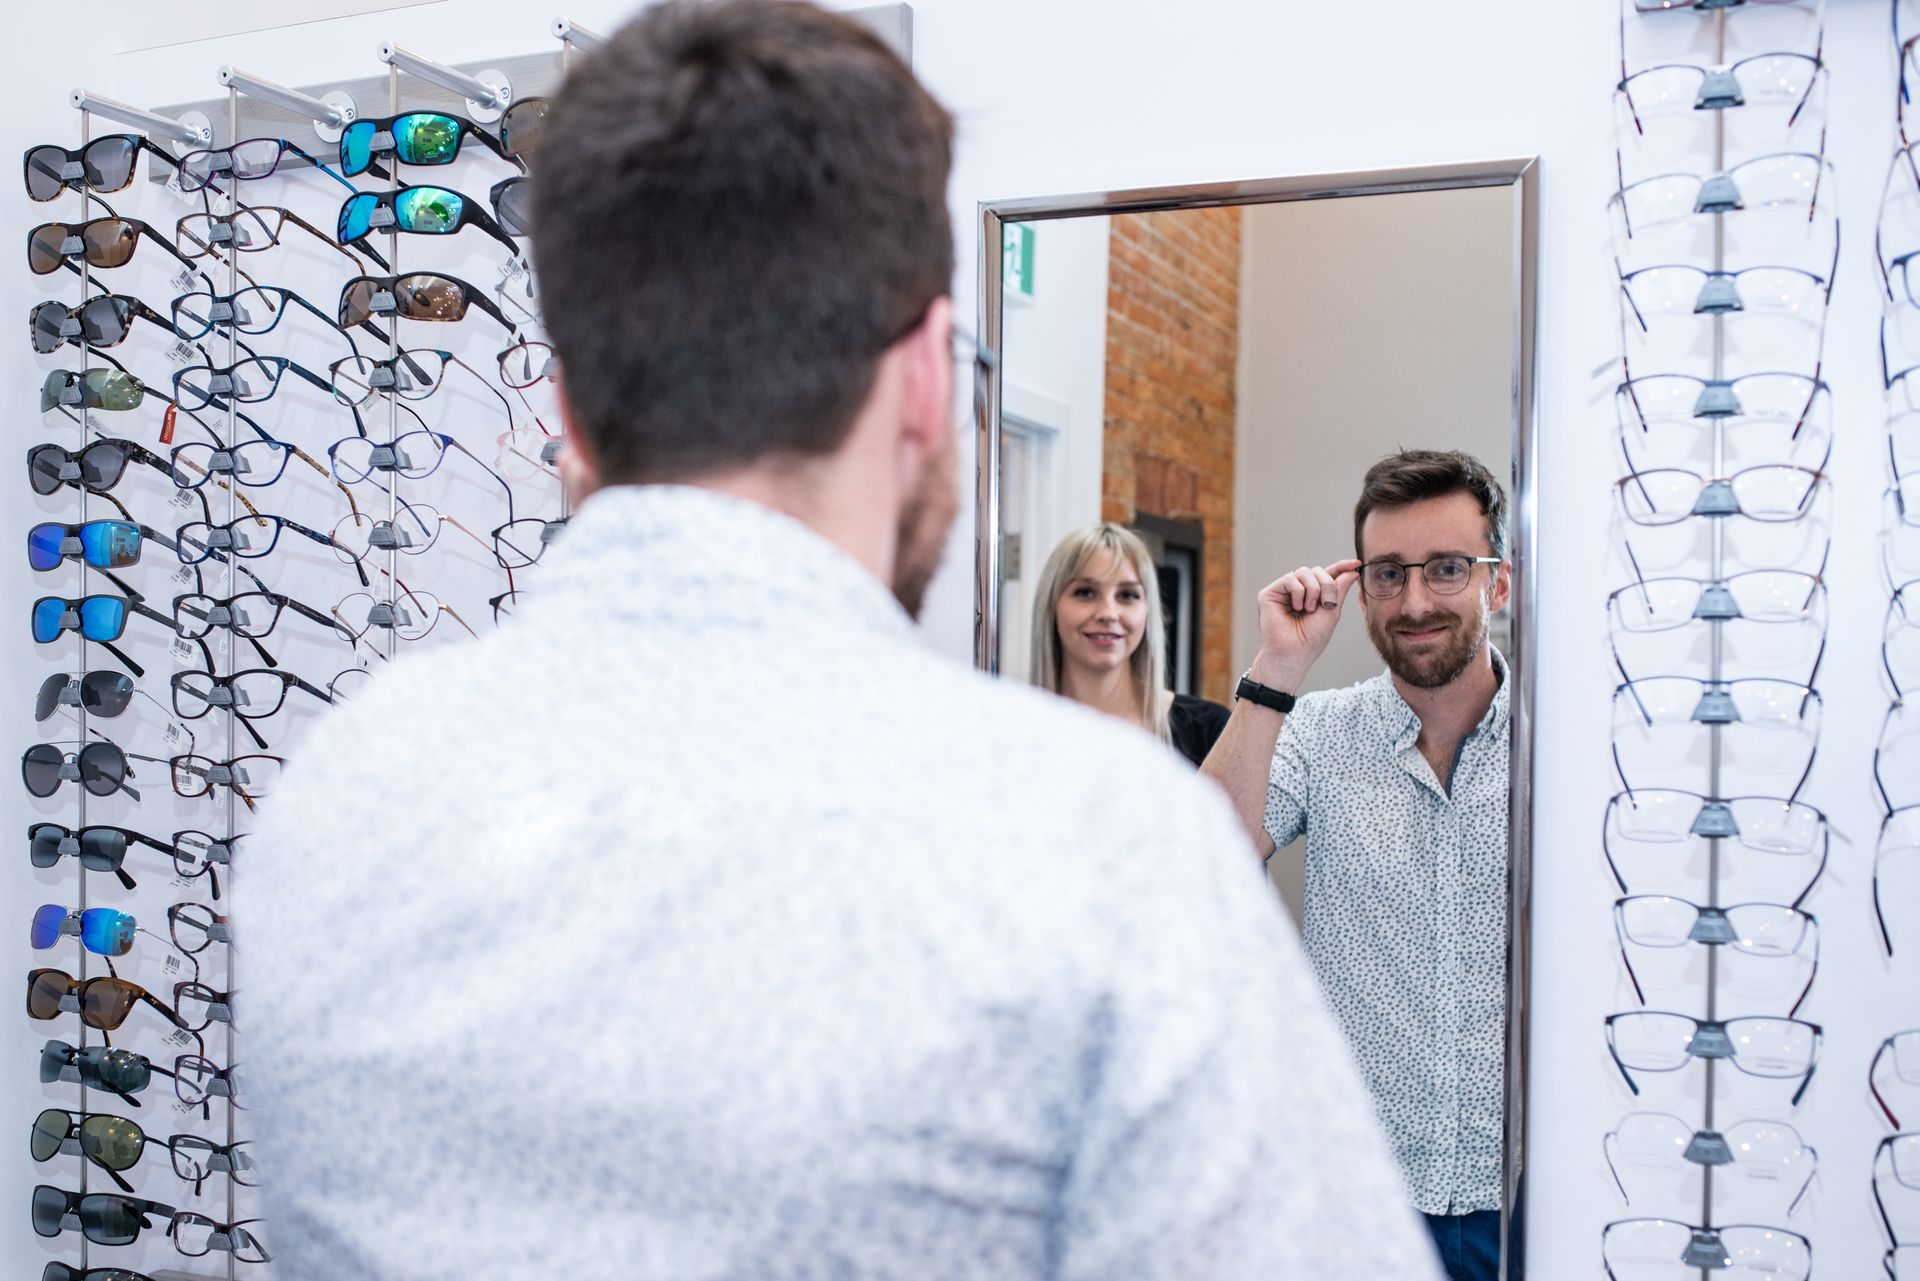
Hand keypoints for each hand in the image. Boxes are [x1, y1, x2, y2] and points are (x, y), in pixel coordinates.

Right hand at [1250, 559, 1361, 691]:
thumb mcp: (1332, 611)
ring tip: (1309, 609)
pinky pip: (1290, 579)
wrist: (1294, 653)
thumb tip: (1352, 571)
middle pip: (1317, 571)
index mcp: (1312, 596)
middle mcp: (1297, 591)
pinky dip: (1298, 592)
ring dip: (1313, 590)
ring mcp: (1283, 592)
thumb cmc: (1311, 639)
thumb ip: (1339, 589)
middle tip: (1326, 605)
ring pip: (1304, 572)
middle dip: (1327, 586)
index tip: (1356, 563)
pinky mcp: (1269, 593)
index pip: (1326, 575)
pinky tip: (1296, 608)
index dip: (1341, 567)